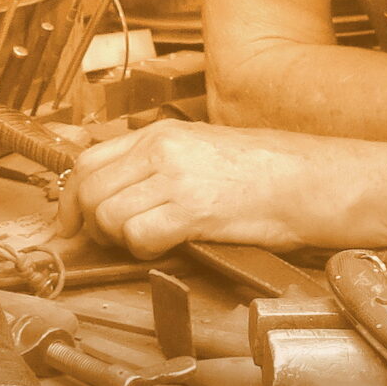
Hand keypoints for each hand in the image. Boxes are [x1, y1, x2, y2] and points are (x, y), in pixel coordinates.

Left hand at [70, 121, 386, 257]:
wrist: (313, 179)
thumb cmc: (270, 172)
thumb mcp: (205, 152)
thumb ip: (161, 166)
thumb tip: (123, 193)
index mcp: (163, 134)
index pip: (89, 161)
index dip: (72, 198)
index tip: (72, 222)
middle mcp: (162, 150)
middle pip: (89, 190)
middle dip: (90, 224)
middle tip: (109, 242)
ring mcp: (176, 177)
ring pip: (107, 215)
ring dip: (119, 240)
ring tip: (148, 243)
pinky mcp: (193, 209)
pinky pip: (138, 236)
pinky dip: (144, 251)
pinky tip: (169, 247)